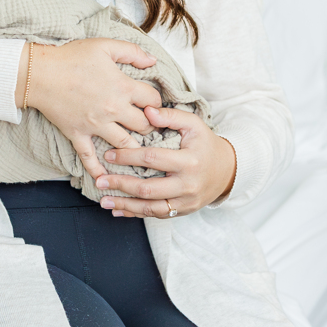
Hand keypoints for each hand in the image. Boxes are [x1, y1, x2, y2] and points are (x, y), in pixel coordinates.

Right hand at [20, 39, 162, 180]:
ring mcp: (96, 125)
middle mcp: (113, 109)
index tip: (152, 103)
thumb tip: (153, 60)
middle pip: (144, 126)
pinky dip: (98, 171)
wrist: (39, 73)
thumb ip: (132, 51)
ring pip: (125, 145)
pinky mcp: (78, 134)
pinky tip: (105, 180)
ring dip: (134, 148)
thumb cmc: (70, 56)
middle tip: (148, 125)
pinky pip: (89, 158)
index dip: (157, 102)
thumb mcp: (104, 45)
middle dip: (150, 126)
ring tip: (137, 149)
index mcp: (122, 87)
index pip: (153, 101)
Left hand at [94, 105, 235, 217]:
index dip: (128, 156)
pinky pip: (157, 215)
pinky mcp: (183, 211)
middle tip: (99, 180)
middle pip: (148, 189)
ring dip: (125, 205)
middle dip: (121, 185)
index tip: (108, 155)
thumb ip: (170, 116)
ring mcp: (186, 201)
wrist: (227, 170)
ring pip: (151, 207)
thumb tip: (146, 111)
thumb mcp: (194, 124)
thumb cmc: (205, 143)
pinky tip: (118, 210)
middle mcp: (187, 185)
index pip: (152, 159)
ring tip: (104, 200)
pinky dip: (136, 214)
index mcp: (189, 161)